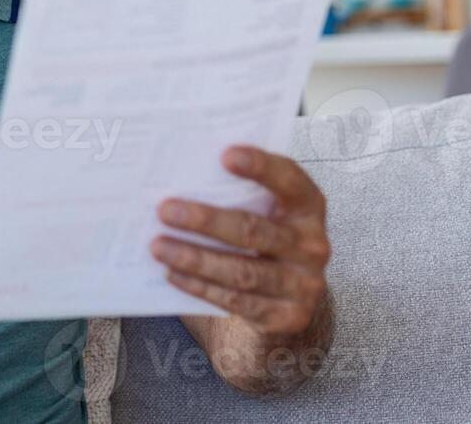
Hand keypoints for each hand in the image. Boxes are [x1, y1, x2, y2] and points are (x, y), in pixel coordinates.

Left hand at [151, 146, 329, 337]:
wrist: (290, 296)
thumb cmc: (265, 237)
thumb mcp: (265, 211)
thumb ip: (238, 193)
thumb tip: (181, 174)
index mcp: (308, 207)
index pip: (289, 181)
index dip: (261, 167)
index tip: (225, 155)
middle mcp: (312, 245)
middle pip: (254, 231)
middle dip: (206, 221)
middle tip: (165, 210)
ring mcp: (303, 284)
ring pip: (242, 272)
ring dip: (195, 258)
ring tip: (158, 246)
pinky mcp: (287, 316)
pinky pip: (237, 301)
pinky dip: (199, 286)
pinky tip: (172, 272)